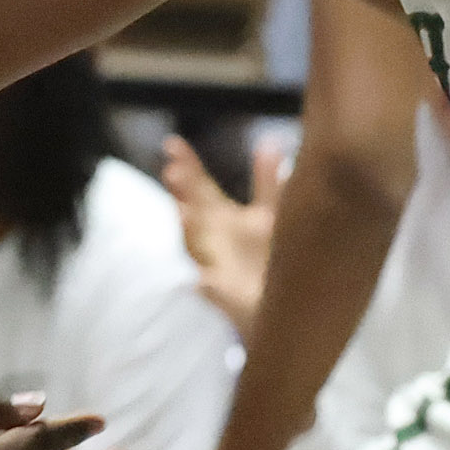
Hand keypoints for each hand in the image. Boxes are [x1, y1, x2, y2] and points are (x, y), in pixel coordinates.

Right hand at [163, 136, 279, 333]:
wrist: (276, 305)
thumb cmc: (266, 258)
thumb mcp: (268, 215)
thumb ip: (267, 181)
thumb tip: (270, 143)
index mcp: (220, 216)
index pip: (198, 185)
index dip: (186, 164)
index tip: (172, 144)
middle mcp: (211, 237)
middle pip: (192, 208)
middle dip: (182, 191)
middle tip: (173, 170)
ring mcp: (214, 264)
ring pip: (194, 246)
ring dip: (188, 230)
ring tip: (183, 212)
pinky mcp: (224, 294)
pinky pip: (212, 289)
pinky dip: (205, 283)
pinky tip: (202, 279)